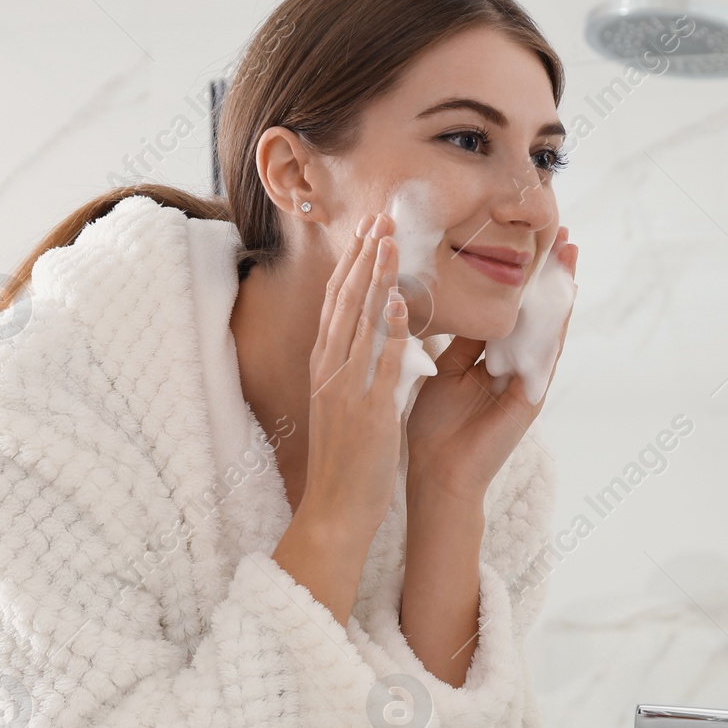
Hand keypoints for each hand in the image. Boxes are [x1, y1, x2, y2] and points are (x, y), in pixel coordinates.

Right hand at [298, 212, 415, 539]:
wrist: (336, 510)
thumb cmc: (348, 463)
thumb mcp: (348, 407)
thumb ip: (358, 372)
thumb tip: (374, 341)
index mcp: (326, 368)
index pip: (338, 305)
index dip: (353, 266)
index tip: (368, 233)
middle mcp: (330, 370)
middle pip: (345, 302)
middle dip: (362, 257)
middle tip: (380, 218)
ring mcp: (346, 388)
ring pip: (360, 322)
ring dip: (376, 278)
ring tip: (390, 240)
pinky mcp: (368, 410)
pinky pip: (380, 362)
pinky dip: (389, 329)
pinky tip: (401, 300)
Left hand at [405, 227, 577, 503]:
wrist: (437, 475)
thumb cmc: (434, 429)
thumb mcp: (443, 370)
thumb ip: (457, 340)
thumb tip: (458, 301)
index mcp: (491, 359)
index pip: (509, 309)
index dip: (519, 277)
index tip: (527, 239)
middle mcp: (515, 366)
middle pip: (536, 312)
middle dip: (548, 274)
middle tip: (560, 232)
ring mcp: (528, 381)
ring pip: (548, 327)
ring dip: (561, 290)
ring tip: (571, 253)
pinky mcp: (532, 398)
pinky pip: (546, 355)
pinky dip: (556, 326)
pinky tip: (564, 297)